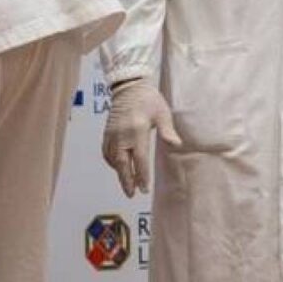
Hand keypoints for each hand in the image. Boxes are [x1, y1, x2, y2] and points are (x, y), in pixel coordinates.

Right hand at [101, 80, 182, 197]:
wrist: (128, 87)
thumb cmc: (149, 100)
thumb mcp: (162, 113)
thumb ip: (167, 130)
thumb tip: (176, 145)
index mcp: (136, 131)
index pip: (139, 159)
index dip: (141, 175)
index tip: (144, 188)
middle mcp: (121, 136)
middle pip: (122, 164)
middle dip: (126, 180)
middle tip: (131, 194)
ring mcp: (111, 135)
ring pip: (113, 160)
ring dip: (119, 173)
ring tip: (127, 185)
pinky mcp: (106, 133)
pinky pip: (106, 152)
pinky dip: (112, 162)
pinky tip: (118, 167)